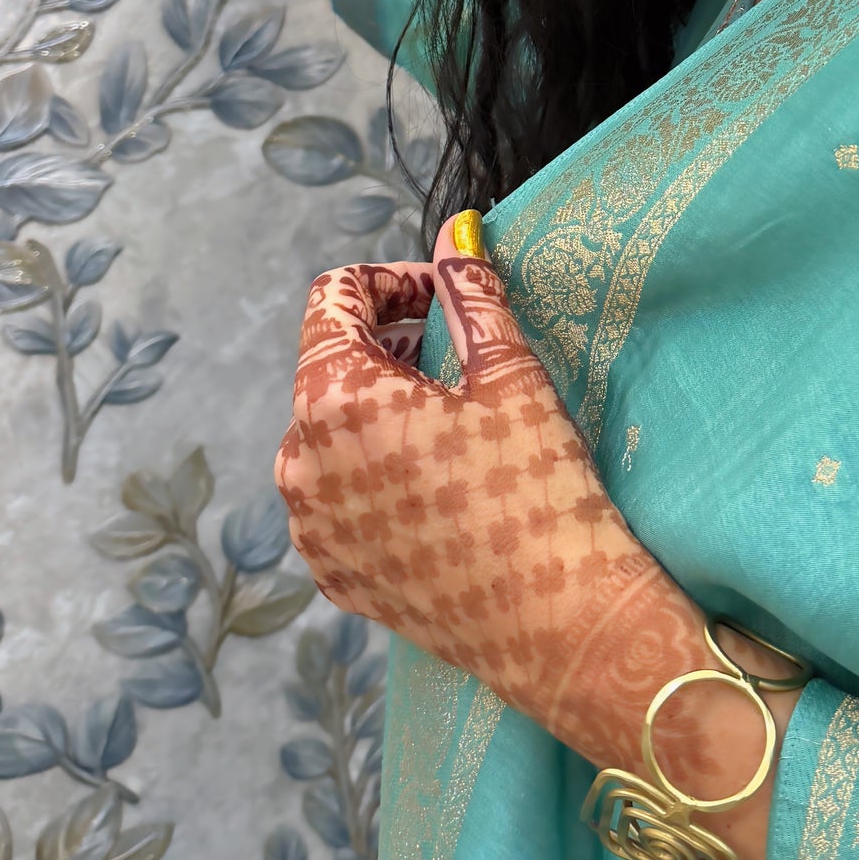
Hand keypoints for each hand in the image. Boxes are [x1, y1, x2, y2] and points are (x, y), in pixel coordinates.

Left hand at [274, 229, 798, 859]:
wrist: (560, 626)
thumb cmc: (539, 490)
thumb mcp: (511, 376)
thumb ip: (472, 294)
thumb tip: (456, 233)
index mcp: (333, 400)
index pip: (334, 299)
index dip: (393, 281)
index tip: (447, 294)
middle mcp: (298, 463)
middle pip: (327, 364)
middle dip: (388, 341)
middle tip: (461, 348)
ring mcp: (310, 526)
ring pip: (328, 432)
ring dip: (380, 405)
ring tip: (455, 414)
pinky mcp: (333, 573)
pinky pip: (338, 495)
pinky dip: (376, 468)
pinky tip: (443, 478)